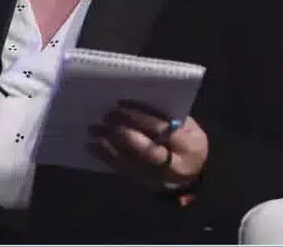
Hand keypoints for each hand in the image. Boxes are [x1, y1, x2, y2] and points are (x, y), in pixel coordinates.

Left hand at [88, 101, 207, 191]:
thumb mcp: (190, 127)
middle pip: (146, 150)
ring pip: (130, 163)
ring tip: (93, 130)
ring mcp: (157, 178)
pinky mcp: (143, 183)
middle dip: (124, 133)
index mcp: (189, 147)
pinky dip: (105, 158)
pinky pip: (122, 171)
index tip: (120, 104)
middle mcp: (174, 166)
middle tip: (106, 117)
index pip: (162, 130)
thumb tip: (137, 99)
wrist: (191, 174)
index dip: (140, 117)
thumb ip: (169, 116)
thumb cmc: (188, 141)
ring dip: (109, 146)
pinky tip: (91, 146)